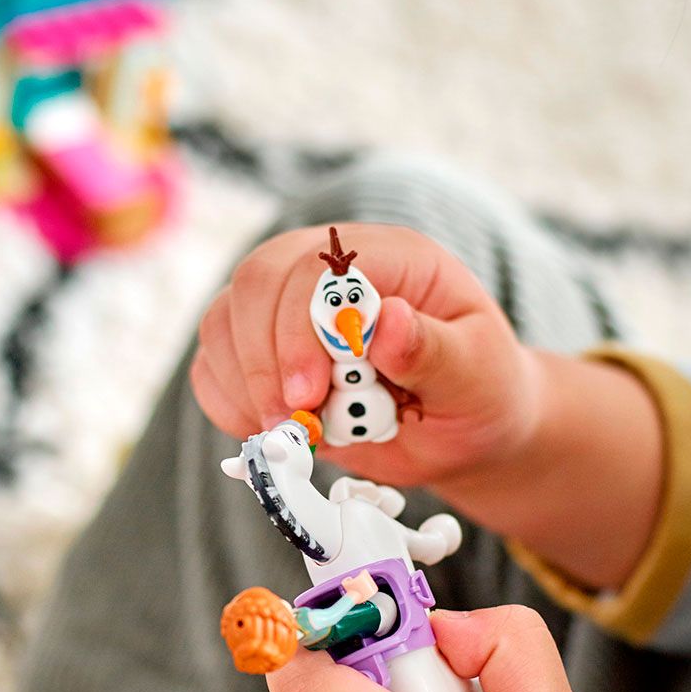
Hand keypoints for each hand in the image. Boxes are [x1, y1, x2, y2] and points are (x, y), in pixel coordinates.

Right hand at [190, 222, 540, 488]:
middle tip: (293, 421)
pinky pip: (213, 369)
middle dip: (263, 360)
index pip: (317, 266)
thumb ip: (435, 350)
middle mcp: (328, 271)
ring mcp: (287, 310)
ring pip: (223, 323)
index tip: (307, 394)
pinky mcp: (262, 354)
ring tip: (297, 432)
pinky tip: (278, 430)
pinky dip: (231, 406)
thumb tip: (387, 321)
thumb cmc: (477, 392)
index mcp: (387, 258)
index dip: (300, 327)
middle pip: (255, 282)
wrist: (460, 430)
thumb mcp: (477, 374)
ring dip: (247, 387)